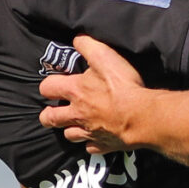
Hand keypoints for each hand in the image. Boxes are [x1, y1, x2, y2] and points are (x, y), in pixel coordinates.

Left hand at [39, 36, 147, 153]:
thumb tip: (77, 39)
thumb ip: (88, 46)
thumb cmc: (122, 86)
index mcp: (75, 91)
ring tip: (73, 125)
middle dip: (47, 115)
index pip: (47, 88)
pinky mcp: (103, 145)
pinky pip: (91, 148)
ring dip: (69, 129)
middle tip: (50, 112)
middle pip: (50, 118)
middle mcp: (77, 114)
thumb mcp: (104, 56)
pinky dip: (91, 144)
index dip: (47, 86)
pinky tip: (96, 139)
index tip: (52, 86)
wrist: (141, 116)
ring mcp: (89, 132)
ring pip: (69, 135)